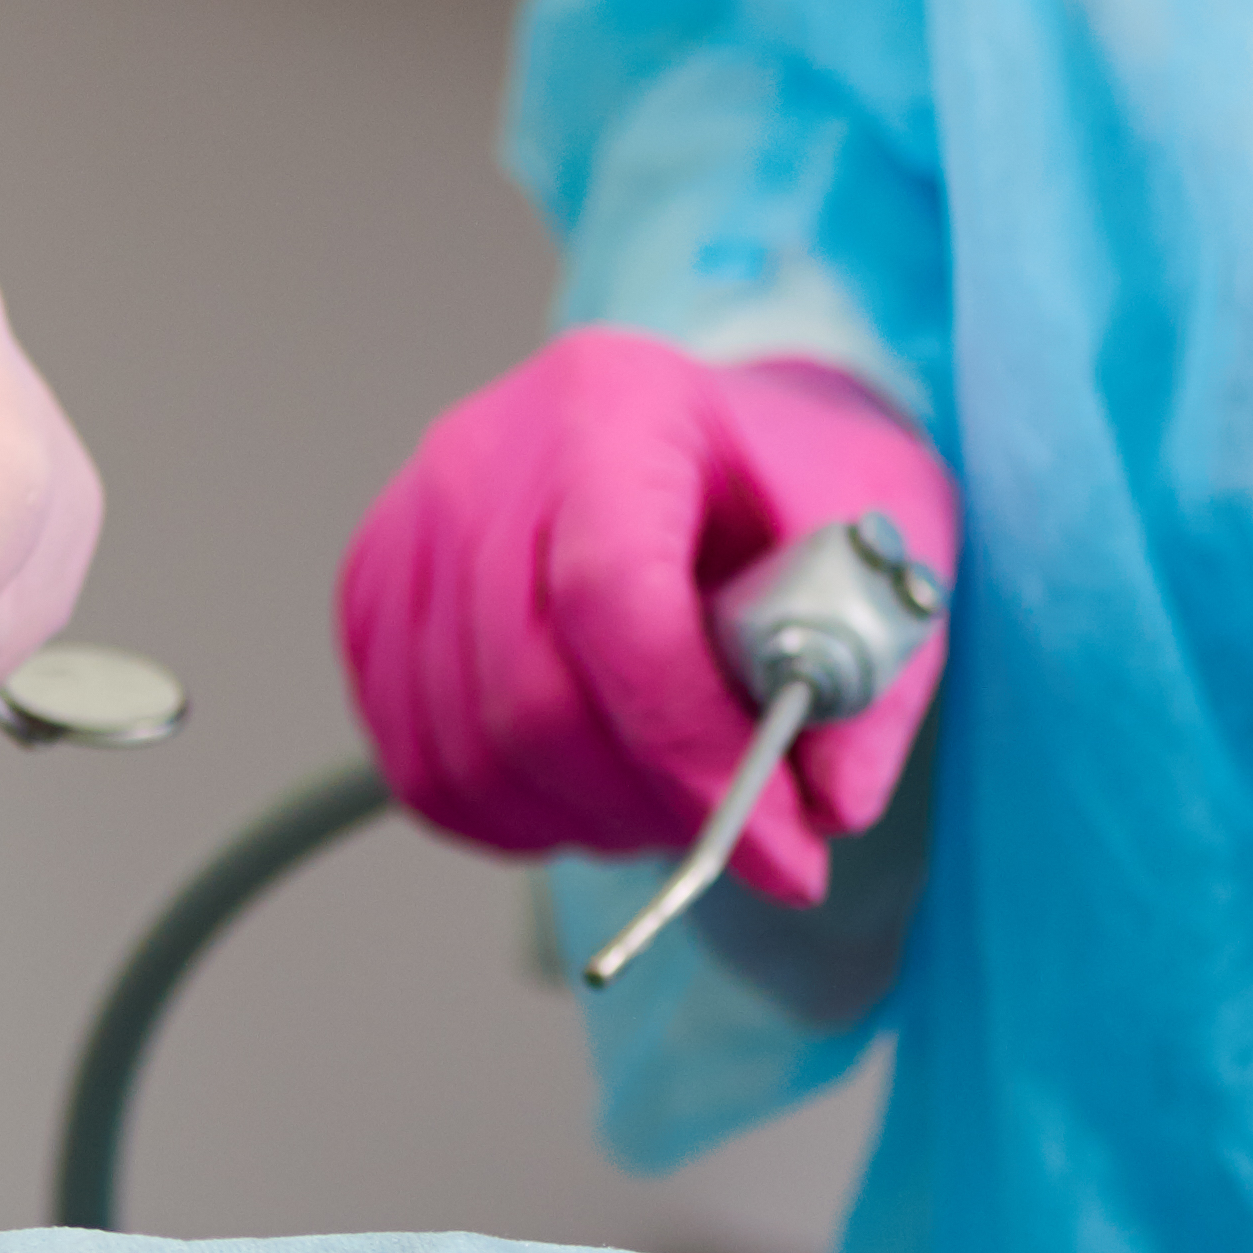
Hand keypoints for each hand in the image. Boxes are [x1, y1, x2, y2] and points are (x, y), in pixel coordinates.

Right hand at [336, 329, 953, 901]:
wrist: (708, 436)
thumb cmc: (789, 486)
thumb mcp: (877, 556)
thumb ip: (866, 687)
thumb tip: (823, 814)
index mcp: (615, 407)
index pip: (611, 595)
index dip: (689, 744)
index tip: (783, 845)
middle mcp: (485, 453)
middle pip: (529, 690)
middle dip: (649, 804)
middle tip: (736, 836)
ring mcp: (412, 522)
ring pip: (469, 747)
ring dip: (582, 819)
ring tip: (666, 797)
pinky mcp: (375, 591)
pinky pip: (418, 758)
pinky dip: (510, 812)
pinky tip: (587, 786)